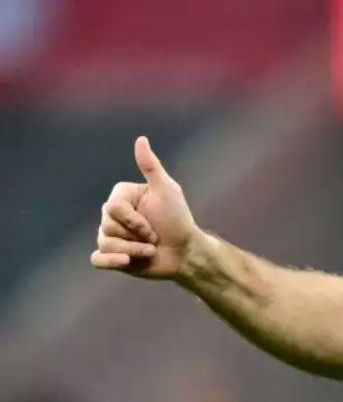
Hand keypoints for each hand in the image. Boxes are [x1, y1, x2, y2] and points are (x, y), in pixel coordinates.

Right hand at [90, 137, 202, 279]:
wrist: (185, 252)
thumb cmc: (179, 220)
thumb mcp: (167, 191)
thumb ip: (151, 167)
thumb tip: (140, 139)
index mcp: (121, 197)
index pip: (112, 208)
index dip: (134, 220)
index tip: (154, 224)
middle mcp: (111, 215)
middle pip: (107, 226)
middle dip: (136, 235)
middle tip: (154, 237)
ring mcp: (110, 235)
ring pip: (105, 243)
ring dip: (133, 250)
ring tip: (150, 250)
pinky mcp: (111, 256)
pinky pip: (97, 259)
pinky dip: (110, 261)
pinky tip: (126, 263)